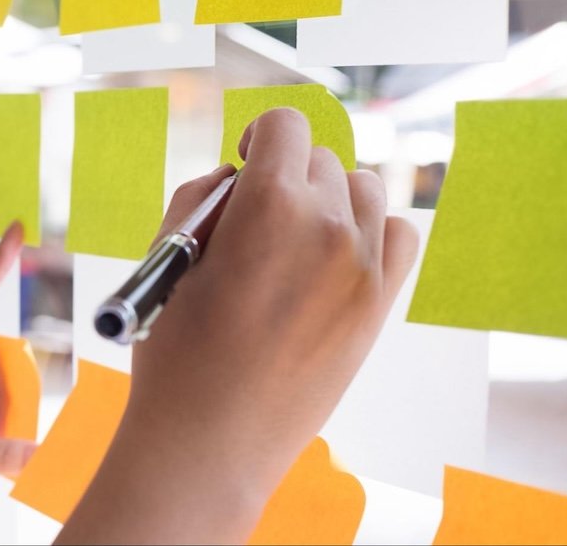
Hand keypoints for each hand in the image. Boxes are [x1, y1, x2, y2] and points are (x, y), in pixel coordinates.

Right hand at [61, 108, 418, 543]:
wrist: (210, 441)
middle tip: (253, 223)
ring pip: (362, 189)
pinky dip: (371, 230)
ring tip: (293, 240)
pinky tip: (335, 254)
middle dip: (286, 176)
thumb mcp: (168, 257)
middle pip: (320, 159)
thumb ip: (201, 196)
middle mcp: (328, 226)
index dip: (260, 136)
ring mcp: (362, 267)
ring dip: (329, 198)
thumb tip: (236, 174)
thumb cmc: (176, 351)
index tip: (247, 160)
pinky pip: (398, 235)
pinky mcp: (378, 305)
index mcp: (269, 205)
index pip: (286, 124)